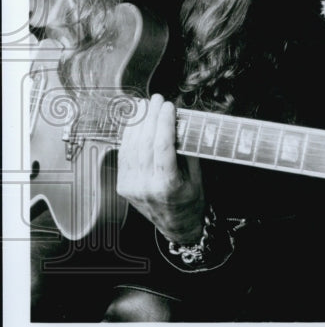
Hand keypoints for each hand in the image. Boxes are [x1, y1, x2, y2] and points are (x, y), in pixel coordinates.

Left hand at [117, 94, 205, 242]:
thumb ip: (189, 152)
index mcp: (167, 185)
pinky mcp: (123, 184)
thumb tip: (182, 124)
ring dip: (137, 123)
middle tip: (157, 100)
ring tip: (145, 105)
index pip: (162, 146)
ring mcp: (131, 186)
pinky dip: (129, 136)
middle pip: (145, 143)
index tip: (169, 106)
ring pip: (131, 147)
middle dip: (151, 117)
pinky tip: (135, 123)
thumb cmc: (191, 202)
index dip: (164, 123)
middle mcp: (145, 186)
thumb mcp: (198, 178)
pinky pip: (124, 155)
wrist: (177, 226)